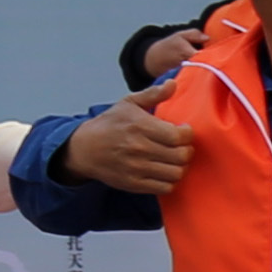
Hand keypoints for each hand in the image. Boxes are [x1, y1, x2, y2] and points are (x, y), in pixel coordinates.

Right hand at [58, 83, 195, 196]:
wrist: (84, 149)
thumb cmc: (110, 124)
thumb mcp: (128, 103)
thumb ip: (153, 94)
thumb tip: (173, 83)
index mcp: (140, 126)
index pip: (179, 136)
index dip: (187, 134)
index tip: (183, 131)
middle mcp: (139, 148)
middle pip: (181, 155)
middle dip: (186, 150)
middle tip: (181, 146)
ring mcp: (136, 168)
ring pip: (176, 173)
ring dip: (180, 166)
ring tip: (174, 159)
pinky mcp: (133, 184)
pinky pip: (164, 188)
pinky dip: (169, 181)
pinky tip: (164, 171)